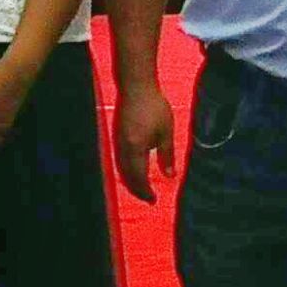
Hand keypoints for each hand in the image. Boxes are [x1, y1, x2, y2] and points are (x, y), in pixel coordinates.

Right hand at [111, 79, 174, 202]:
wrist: (136, 86)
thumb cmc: (154, 107)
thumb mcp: (166, 132)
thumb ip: (167, 155)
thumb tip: (170, 176)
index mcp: (136, 150)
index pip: (138, 178)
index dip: (145, 191)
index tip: (153, 200)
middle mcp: (123, 149)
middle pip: (127, 177)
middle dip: (136, 189)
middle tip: (147, 198)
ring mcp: (117, 142)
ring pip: (121, 169)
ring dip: (131, 181)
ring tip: (141, 187)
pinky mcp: (117, 135)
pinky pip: (120, 160)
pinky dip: (126, 170)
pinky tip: (134, 169)